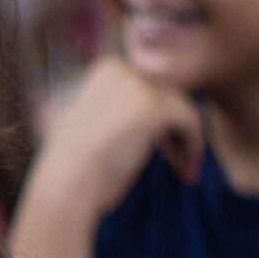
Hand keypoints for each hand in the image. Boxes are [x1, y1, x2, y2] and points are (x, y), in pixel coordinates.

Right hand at [34, 58, 206, 217]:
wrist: (65, 187)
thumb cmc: (73, 166)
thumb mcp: (90, 123)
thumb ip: (113, 108)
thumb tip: (140, 109)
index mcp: (105, 70)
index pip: (150, 89)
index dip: (159, 122)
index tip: (162, 151)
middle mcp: (121, 71)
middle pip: (168, 97)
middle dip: (175, 131)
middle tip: (178, 164)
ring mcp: (136, 87)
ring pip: (182, 108)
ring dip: (186, 140)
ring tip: (185, 170)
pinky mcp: (153, 108)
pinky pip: (190, 121)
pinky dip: (194, 145)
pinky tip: (187, 168)